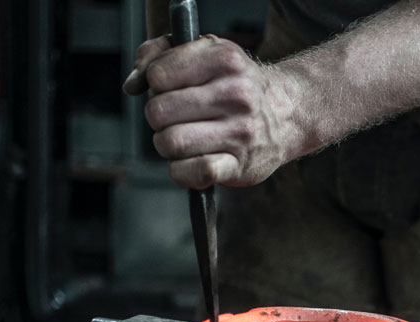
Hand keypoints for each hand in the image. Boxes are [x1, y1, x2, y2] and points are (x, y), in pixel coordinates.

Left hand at [123, 35, 300, 188]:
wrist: (287, 113)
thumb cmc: (236, 83)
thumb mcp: (205, 52)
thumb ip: (159, 54)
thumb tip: (132, 85)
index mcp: (224, 60)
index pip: (157, 75)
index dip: (155, 84)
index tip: (169, 89)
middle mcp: (235, 94)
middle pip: (158, 112)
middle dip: (158, 118)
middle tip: (174, 118)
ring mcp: (240, 132)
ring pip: (169, 143)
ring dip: (167, 145)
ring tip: (183, 139)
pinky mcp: (239, 166)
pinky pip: (195, 172)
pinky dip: (182, 172)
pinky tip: (190, 163)